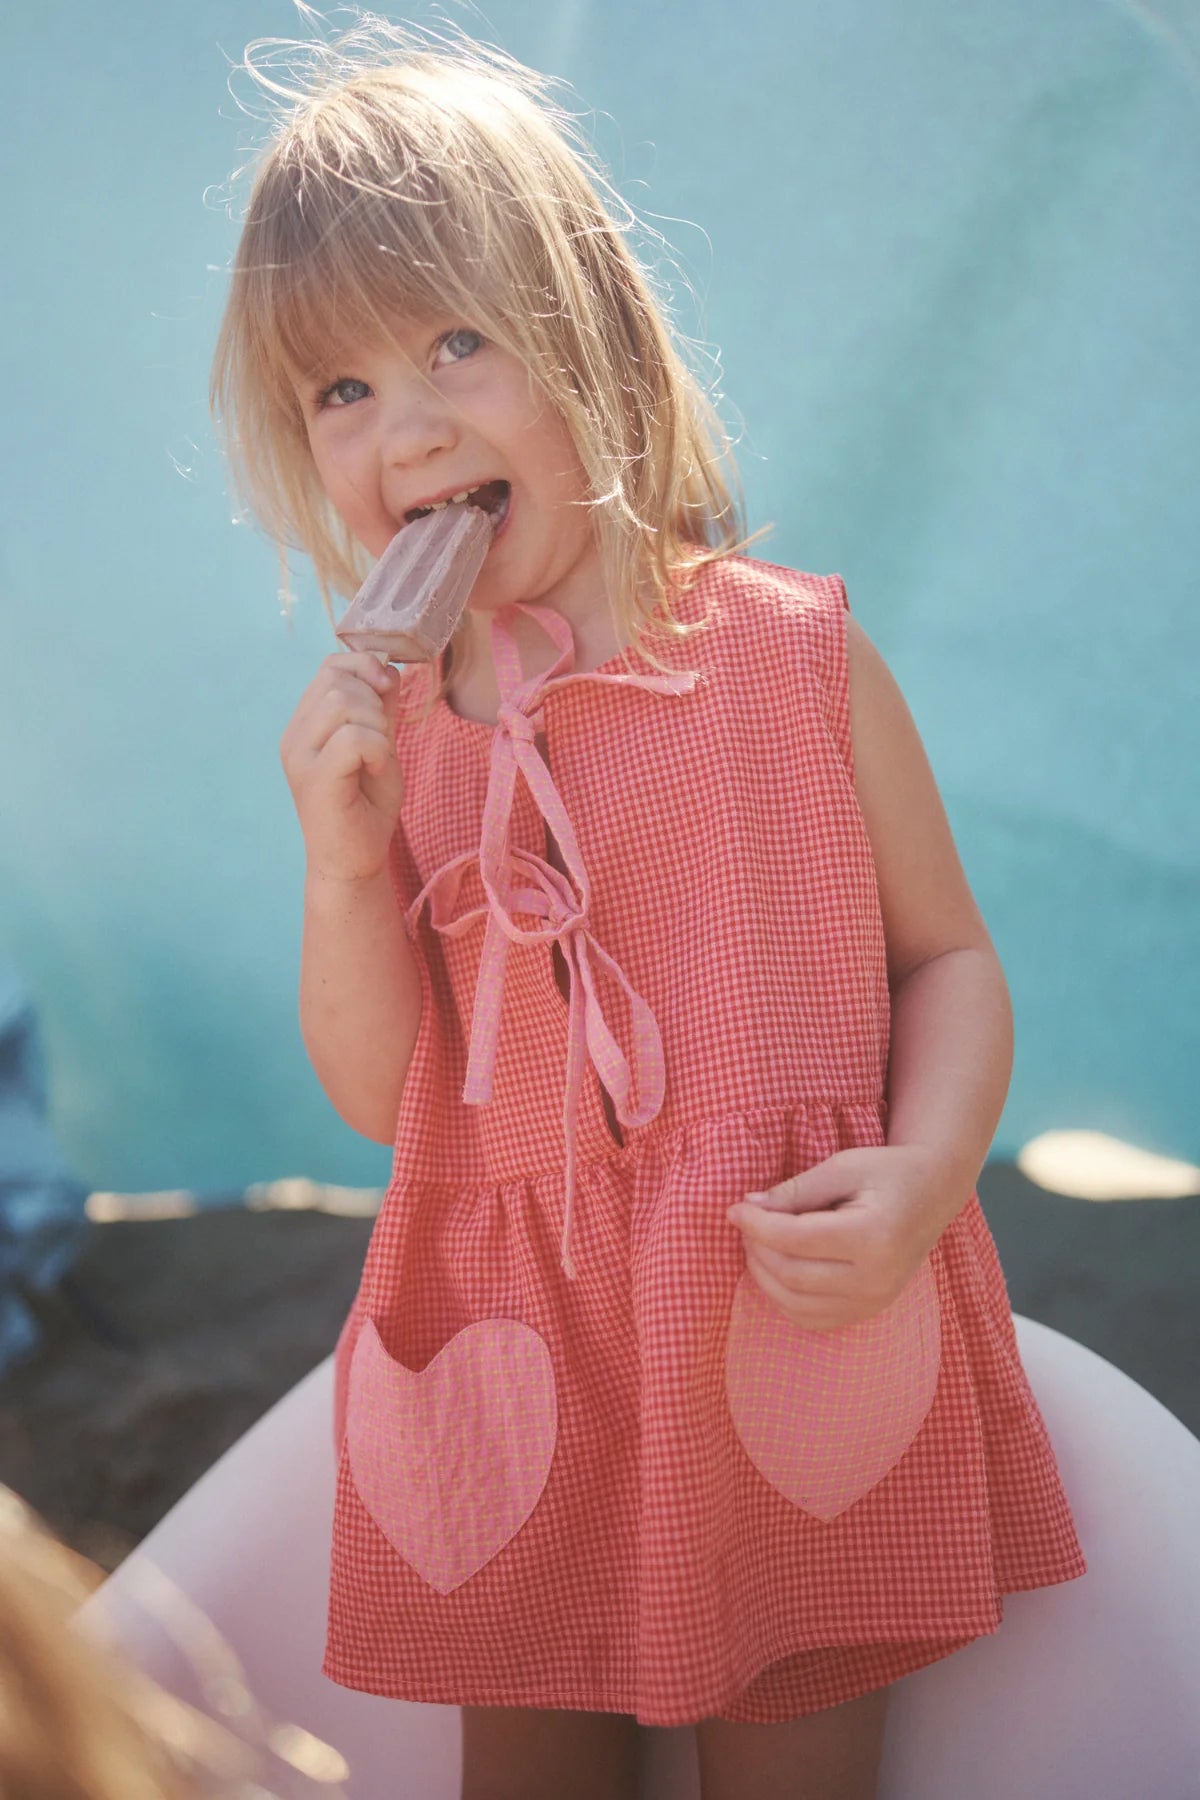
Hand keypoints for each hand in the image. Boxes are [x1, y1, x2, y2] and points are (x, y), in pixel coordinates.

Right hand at [280, 653, 406, 881]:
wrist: (352, 862)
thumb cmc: (366, 808)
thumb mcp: (380, 746)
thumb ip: (380, 709)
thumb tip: (389, 668)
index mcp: (305, 724)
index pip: (330, 667)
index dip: (365, 666)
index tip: (387, 690)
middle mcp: (295, 736)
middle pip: (337, 680)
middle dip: (374, 701)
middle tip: (382, 739)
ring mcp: (299, 755)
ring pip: (344, 703)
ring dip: (377, 726)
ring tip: (377, 758)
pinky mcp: (314, 777)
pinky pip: (353, 737)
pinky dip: (377, 748)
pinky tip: (375, 769)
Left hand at [725, 1145, 965, 1331]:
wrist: (933, 1193)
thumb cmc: (888, 1172)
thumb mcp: (842, 1166)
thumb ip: (796, 1190)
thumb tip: (749, 1206)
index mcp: (874, 1235)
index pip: (795, 1239)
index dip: (756, 1225)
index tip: (735, 1208)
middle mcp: (876, 1278)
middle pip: (791, 1275)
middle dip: (756, 1248)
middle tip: (745, 1221)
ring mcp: (875, 1301)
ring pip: (796, 1304)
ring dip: (764, 1276)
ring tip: (757, 1243)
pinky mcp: (869, 1311)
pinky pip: (812, 1319)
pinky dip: (784, 1298)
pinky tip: (777, 1268)